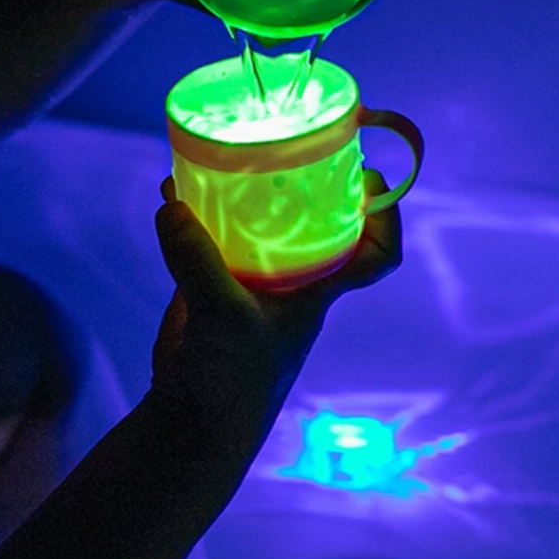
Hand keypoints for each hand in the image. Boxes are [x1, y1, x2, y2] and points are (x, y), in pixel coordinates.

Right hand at [148, 168, 399, 453]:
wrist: (189, 419)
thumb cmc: (230, 380)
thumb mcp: (221, 316)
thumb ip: (198, 261)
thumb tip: (174, 204)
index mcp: (318, 290)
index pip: (374, 256)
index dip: (385, 219)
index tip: (371, 178)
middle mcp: (293, 280)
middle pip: (318, 223)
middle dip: (310, 184)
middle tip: (294, 139)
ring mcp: (253, 280)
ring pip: (261, 224)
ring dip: (247, 191)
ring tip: (228, 148)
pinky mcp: (213, 284)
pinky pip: (210, 237)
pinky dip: (194, 213)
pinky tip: (174, 189)